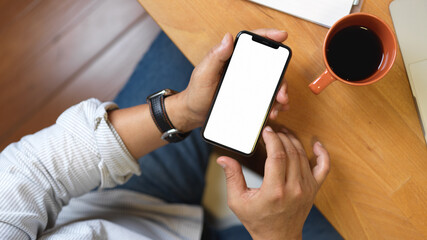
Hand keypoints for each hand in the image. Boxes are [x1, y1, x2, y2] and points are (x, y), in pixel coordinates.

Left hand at [171, 29, 289, 131]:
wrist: (193, 113)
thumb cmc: (196, 92)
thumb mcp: (203, 74)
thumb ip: (215, 56)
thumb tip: (228, 38)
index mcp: (232, 58)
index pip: (252, 42)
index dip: (268, 36)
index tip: (282, 36)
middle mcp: (242, 68)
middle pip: (268, 65)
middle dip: (280, 76)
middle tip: (281, 91)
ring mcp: (247, 83)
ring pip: (270, 83)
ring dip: (279, 92)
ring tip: (278, 105)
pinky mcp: (249, 97)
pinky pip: (265, 98)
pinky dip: (273, 104)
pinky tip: (274, 110)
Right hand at [217, 127, 329, 239]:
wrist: (278, 238)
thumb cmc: (257, 220)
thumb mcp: (238, 201)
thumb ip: (232, 177)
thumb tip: (223, 159)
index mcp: (274, 191)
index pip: (277, 155)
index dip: (272, 139)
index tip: (266, 131)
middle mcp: (294, 188)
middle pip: (290, 152)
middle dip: (281, 137)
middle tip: (272, 131)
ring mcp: (306, 188)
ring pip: (303, 155)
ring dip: (293, 141)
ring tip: (283, 135)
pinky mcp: (314, 189)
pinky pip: (324, 167)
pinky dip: (322, 154)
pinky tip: (315, 144)